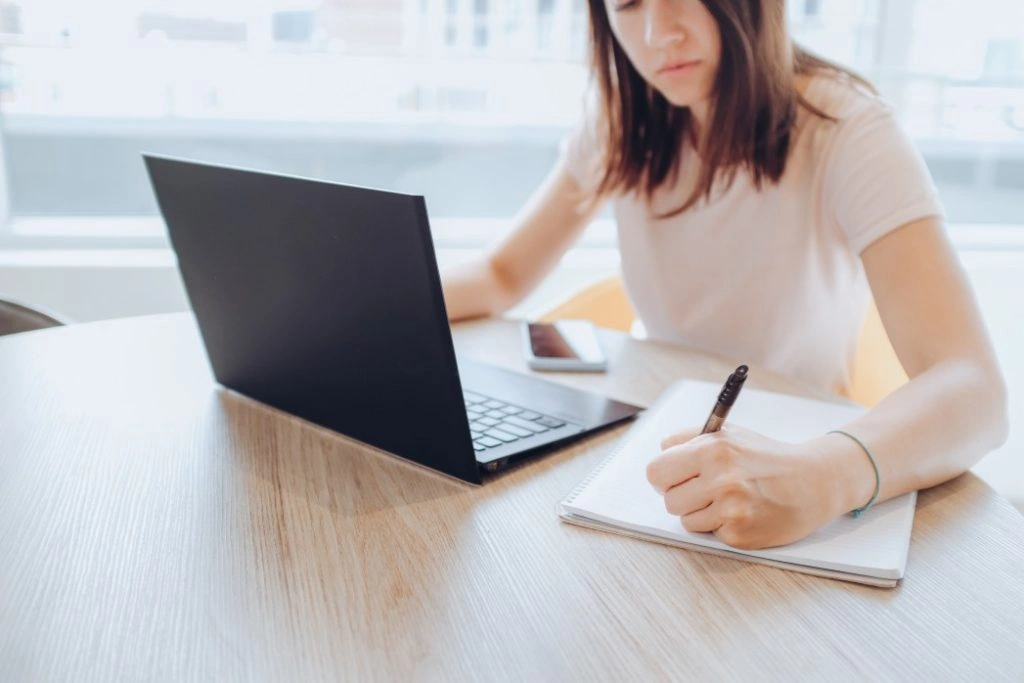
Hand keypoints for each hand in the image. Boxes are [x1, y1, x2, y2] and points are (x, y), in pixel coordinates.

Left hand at [646, 425, 837, 549]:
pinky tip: (742, 513)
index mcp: (712, 450)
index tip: (673, 478)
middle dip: (683, 496)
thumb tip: (661, 448)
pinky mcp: (740, 535)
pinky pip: (710, 535)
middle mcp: (721, 480)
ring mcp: (731, 510)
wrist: (812, 482)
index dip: (663, 477)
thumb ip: (688, 438)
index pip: (656, 472)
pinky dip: (721, 526)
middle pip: (669, 501)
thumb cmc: (766, 457)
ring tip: (727, 500)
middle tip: (705, 489)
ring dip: (701, 514)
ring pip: (686, 521)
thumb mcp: (728, 434)